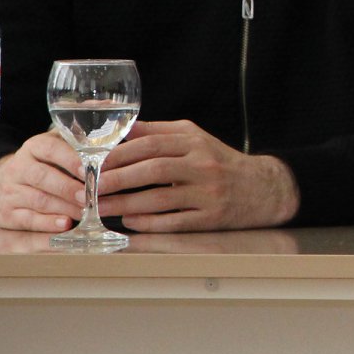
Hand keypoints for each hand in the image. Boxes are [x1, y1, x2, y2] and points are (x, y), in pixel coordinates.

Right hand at [0, 131, 85, 231]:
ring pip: (38, 200)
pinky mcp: (7, 213)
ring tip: (85, 212)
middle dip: (69, 188)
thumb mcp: (58, 148)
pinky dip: (48, 223)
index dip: (70, 159)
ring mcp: (10, 191)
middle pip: (43, 177)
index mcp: (34, 147)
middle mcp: (18, 167)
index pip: (50, 149)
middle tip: (90, 197)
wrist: (7, 179)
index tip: (88, 170)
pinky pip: (28, 220)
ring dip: (64, 207)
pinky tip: (65, 224)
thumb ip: (78, 147)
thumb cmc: (46, 163)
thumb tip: (109, 151)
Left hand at [94, 119, 300, 231]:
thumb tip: (119, 131)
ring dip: (126, 204)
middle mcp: (203, 164)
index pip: (152, 144)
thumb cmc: (220, 162)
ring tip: (101, 208)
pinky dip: (148, 223)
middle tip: (90, 188)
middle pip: (154, 169)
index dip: (120, 154)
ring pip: (160, 198)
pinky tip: (130, 222)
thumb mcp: (195, 139)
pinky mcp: (210, 217)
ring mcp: (208, 192)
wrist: (263, 188)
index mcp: (196, 142)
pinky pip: (173, 221)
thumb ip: (159, 133)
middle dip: (117, 179)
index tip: (94, 163)